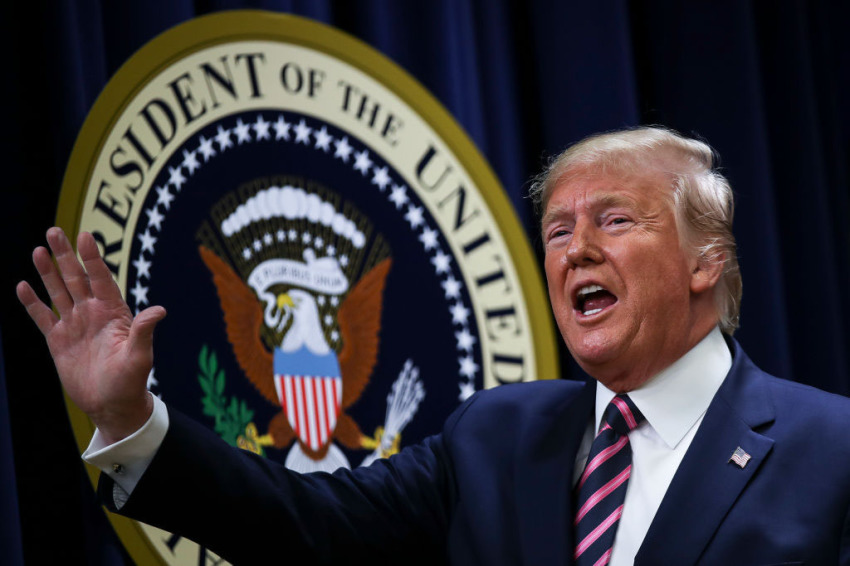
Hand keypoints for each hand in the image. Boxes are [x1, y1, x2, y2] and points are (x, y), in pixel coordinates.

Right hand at [16, 227, 165, 443]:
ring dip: (48, 272)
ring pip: (58, 292)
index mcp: (113, 313)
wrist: (112, 404)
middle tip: (54, 230)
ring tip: (38, 250)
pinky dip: (32, 303)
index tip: (86, 236)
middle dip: (65, 255)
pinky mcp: (58, 341)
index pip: (101, 279)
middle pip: (76, 278)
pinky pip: (42, 317)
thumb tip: (159, 310)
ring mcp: (74, 325)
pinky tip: (23, 285)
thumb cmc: (131, 381)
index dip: (93, 258)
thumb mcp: (140, 356)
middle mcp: (92, 313)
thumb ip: (144, 331)